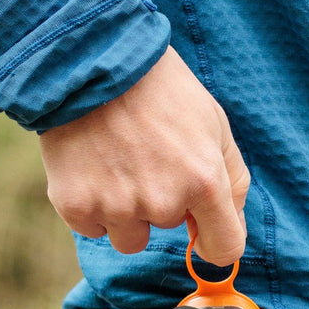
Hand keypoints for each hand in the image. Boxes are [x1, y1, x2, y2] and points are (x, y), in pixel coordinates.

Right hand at [39, 46, 249, 264]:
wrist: (90, 59)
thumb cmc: (162, 91)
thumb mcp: (216, 126)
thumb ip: (233, 184)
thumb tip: (233, 232)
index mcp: (204, 182)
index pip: (223, 249)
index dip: (214, 243)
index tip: (202, 234)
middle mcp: (162, 201)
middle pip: (169, 230)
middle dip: (162, 200)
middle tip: (147, 153)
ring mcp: (116, 206)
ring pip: (129, 237)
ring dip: (126, 211)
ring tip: (118, 162)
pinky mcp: (75, 205)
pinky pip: (92, 228)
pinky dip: (91, 204)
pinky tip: (91, 165)